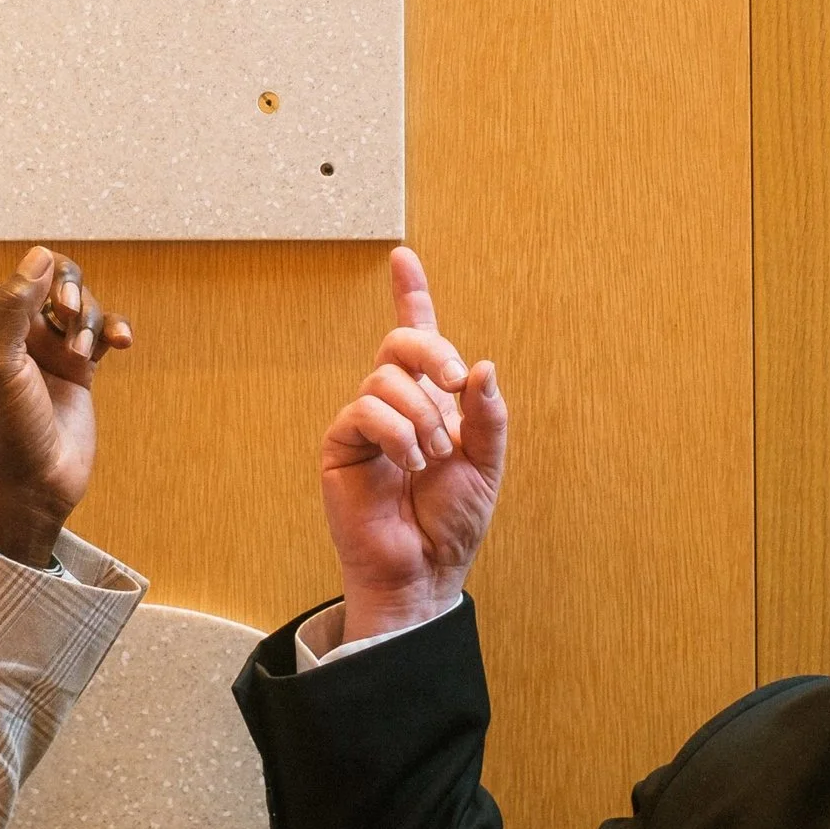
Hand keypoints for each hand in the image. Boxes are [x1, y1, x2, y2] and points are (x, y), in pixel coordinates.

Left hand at [0, 170, 134, 565]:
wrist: (30, 491)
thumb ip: (13, 306)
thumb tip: (39, 256)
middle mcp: (8, 328)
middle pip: (40, 270)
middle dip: (61, 283)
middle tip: (64, 319)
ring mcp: (42, 348)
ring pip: (74, 297)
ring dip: (85, 313)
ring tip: (83, 348)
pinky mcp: (75, 369)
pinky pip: (98, 328)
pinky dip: (110, 329)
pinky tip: (119, 344)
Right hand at [320, 247, 507, 642]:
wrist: (423, 570)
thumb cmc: (451, 523)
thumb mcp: (486, 466)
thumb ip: (487, 417)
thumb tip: (482, 368)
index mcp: (432, 401)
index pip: (418, 338)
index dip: (410, 296)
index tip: (403, 258)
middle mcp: (396, 403)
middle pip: (402, 343)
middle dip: (434, 350)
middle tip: (457, 384)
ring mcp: (367, 422)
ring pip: (386, 377)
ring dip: (421, 416)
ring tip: (431, 457)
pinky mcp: (342, 444)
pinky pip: (364, 410)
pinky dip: (396, 432)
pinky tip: (408, 462)